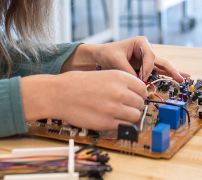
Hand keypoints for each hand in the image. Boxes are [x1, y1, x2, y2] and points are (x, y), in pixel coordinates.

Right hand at [21, 71, 146, 129]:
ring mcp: (113, 109)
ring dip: (129, 116)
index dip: (139, 94)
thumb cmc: (77, 83)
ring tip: (118, 114)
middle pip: (140, 103)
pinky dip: (120, 125)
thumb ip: (120, 82)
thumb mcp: (102, 74)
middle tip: (125, 106)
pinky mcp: (106, 123)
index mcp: (119, 77)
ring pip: (135, 116)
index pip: (142, 89)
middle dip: (134, 106)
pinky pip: (124, 126)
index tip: (133, 97)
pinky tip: (111, 119)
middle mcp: (119, 92)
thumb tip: (135, 93)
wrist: (59, 94)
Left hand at [63, 37, 188, 82]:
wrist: (101, 56)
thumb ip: (127, 70)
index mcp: (140, 42)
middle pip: (160, 60)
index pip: (150, 56)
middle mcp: (146, 49)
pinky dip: (167, 75)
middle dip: (170, 70)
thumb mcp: (116, 61)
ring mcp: (147, 58)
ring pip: (162, 66)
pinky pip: (158, 71)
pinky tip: (179, 78)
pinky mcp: (146, 66)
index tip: (141, 78)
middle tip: (179, 78)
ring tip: (184, 79)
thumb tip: (138, 82)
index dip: (147, 68)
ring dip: (172, 73)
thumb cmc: (108, 54)